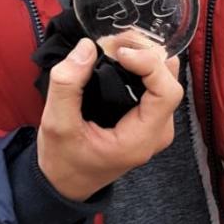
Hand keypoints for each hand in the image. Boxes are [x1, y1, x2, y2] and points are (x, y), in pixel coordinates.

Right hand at [37, 37, 182, 201]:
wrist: (66, 181)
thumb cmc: (62, 158)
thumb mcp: (55, 123)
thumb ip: (67, 85)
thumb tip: (87, 46)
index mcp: (140, 139)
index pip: (167, 92)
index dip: (149, 64)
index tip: (119, 54)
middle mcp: (156, 131)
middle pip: (168, 80)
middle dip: (144, 53)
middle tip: (113, 41)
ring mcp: (155, 124)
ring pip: (165, 77)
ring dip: (142, 55)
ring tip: (114, 44)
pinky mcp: (148, 116)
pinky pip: (156, 82)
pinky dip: (140, 63)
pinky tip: (119, 55)